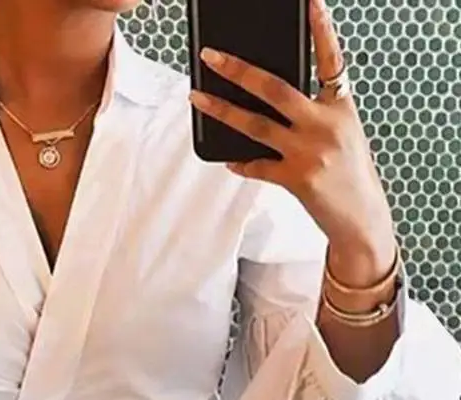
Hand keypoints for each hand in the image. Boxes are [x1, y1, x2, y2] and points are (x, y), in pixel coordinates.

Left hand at [189, 0, 396, 285]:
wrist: (361, 220)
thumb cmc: (349, 175)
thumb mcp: (343, 135)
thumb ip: (315, 115)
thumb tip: (272, 103)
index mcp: (342, 107)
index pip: (332, 59)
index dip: (322, 28)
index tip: (309, 2)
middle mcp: (326, 124)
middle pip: (275, 88)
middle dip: (239, 70)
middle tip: (212, 56)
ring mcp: (310, 152)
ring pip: (255, 125)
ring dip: (221, 110)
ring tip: (197, 98)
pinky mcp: (296, 179)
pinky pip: (257, 166)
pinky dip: (240, 162)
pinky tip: (228, 160)